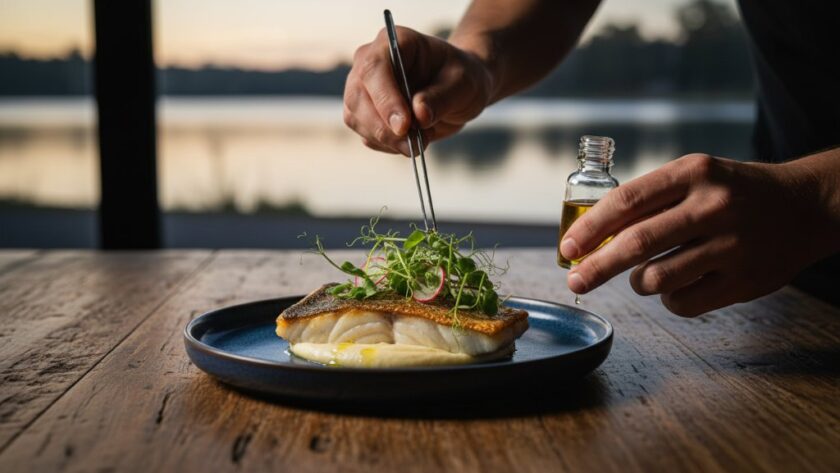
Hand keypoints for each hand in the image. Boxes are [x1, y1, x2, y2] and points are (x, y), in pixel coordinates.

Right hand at [343, 26, 494, 155]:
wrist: (457, 90)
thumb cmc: (460, 77)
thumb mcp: (463, 84)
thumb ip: (441, 97)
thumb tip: (419, 115)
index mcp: (393, 42)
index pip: (375, 68)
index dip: (385, 99)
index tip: (404, 126)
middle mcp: (370, 62)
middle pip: (358, 97)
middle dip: (384, 127)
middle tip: (415, 143)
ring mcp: (362, 88)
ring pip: (357, 119)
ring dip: (388, 140)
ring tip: (421, 141)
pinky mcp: (363, 114)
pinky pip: (367, 135)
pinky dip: (389, 145)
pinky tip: (411, 140)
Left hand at [559, 153, 833, 316]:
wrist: (804, 206)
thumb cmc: (732, 192)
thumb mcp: (695, 176)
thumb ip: (649, 200)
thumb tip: (589, 235)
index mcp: (693, 172)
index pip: (626, 201)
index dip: (590, 228)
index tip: (568, 247)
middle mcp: (712, 206)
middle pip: (636, 244)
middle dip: (596, 267)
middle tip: (575, 280)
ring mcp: (731, 245)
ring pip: (657, 278)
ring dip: (639, 283)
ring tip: (645, 276)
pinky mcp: (744, 280)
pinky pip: (683, 302)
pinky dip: (669, 300)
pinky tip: (678, 287)